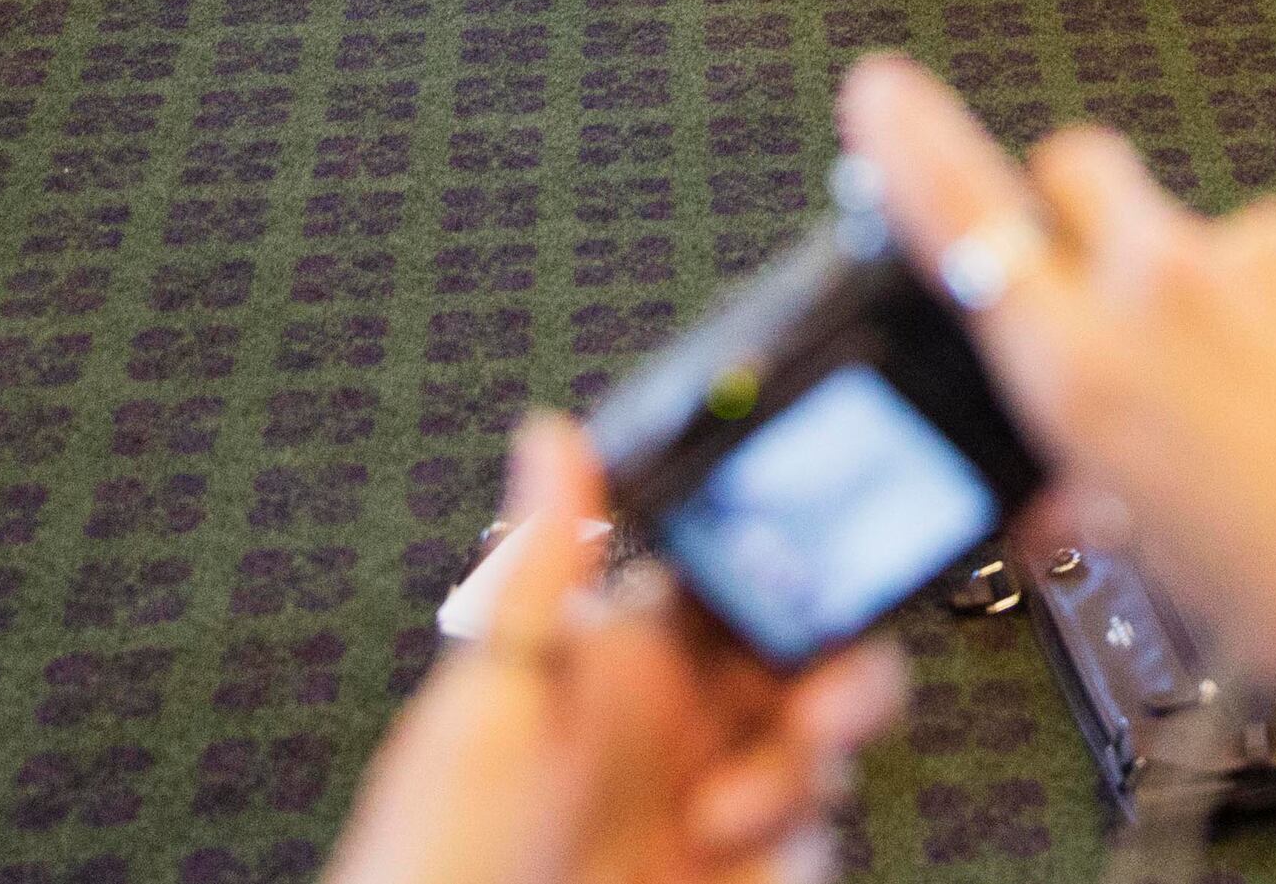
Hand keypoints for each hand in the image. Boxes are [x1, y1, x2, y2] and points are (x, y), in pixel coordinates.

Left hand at [321, 415, 905, 883]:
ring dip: (805, 774)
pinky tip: (736, 865)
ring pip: (825, 755)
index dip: (786, 565)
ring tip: (727, 815)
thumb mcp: (487, 711)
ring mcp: (711, 808)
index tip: (804, 576)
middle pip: (812, 661)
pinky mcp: (738, 880)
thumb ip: (540, 576)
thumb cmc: (434, 864)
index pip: (738, 575)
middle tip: (818, 705)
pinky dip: (793, 856)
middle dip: (841, 672)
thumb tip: (551, 436)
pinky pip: (811, 850)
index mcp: (625, 658)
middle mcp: (678, 728)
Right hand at [840, 56, 1275, 736]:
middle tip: (1103, 307)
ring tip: (1269, 413)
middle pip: (1077, 170)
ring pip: (1199, 236)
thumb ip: (1090, 479)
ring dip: (1207, 296)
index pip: (965, 217)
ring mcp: (1272, 257)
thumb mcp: (1157, 567)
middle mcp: (1170, 290)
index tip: (880, 95)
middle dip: (1074, 220)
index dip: (908, 146)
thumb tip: (1071, 467)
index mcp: (1092, 375)